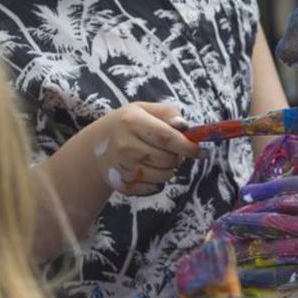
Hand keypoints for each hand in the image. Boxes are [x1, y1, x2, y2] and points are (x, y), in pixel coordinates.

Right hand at [89, 102, 205, 195]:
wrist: (96, 148)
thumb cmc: (128, 124)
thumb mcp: (145, 110)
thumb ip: (168, 114)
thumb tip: (185, 127)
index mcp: (131, 122)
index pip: (167, 137)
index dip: (188, 146)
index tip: (201, 151)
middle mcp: (125, 146)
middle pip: (169, 159)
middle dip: (177, 156)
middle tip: (168, 149)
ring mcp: (123, 168)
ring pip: (165, 175)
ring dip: (168, 168)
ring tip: (154, 157)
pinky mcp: (124, 185)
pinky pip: (155, 187)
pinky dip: (156, 180)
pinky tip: (145, 168)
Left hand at [211, 176, 297, 297]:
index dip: (273, 189)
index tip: (248, 192)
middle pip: (284, 217)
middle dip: (251, 220)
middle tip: (224, 222)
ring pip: (281, 248)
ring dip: (250, 250)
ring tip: (225, 252)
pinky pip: (290, 279)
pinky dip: (265, 282)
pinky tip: (245, 283)